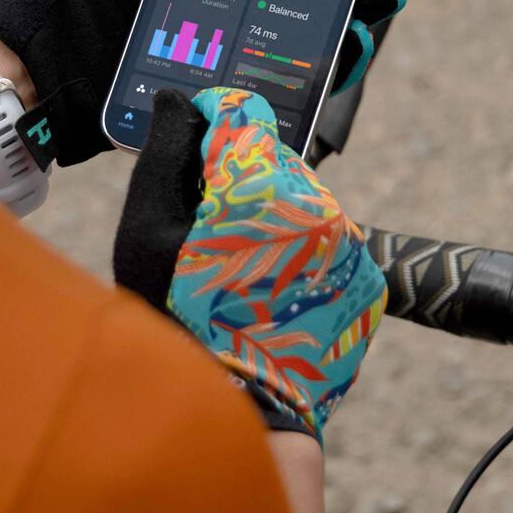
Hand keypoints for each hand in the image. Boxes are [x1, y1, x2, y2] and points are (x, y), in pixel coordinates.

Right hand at [112, 88, 385, 441]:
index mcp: (260, 184)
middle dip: (236, 181)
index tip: (190, 151)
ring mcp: (348, 242)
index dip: (207, 125)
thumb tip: (178, 100)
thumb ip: (165, 153)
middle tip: (203, 236)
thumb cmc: (178, 323)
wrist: (243, 412)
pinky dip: (295, 254)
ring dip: (267, 218)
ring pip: (299, 200)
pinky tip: (265, 291)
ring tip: (234, 272)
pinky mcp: (363, 276)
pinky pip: (323, 242)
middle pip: (270, 159)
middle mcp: (316, 204)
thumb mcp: (148, 233)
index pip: (239, 114)